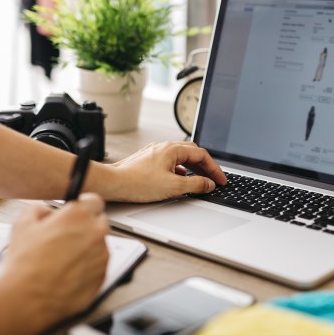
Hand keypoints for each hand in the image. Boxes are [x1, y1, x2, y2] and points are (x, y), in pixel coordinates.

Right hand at [0, 194, 108, 327]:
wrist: (28, 298)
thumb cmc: (25, 264)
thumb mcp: (23, 224)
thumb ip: (38, 210)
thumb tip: (45, 210)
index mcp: (79, 216)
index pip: (94, 201)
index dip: (84, 205)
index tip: (78, 210)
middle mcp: (95, 233)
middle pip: (100, 222)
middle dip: (87, 225)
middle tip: (68, 235)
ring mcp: (101, 257)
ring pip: (100, 245)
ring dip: (87, 247)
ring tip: (63, 259)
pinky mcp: (102, 277)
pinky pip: (98, 266)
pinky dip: (88, 267)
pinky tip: (68, 273)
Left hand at [107, 141, 226, 201]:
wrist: (113, 183)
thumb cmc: (137, 182)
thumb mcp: (173, 186)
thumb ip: (195, 184)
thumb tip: (208, 184)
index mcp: (173, 149)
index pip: (201, 155)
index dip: (214, 168)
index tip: (220, 180)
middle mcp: (164, 147)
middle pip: (192, 153)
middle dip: (205, 166)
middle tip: (213, 179)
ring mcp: (155, 153)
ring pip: (181, 158)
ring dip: (193, 168)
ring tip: (200, 181)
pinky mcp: (148, 160)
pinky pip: (170, 162)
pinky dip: (180, 170)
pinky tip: (179, 180)